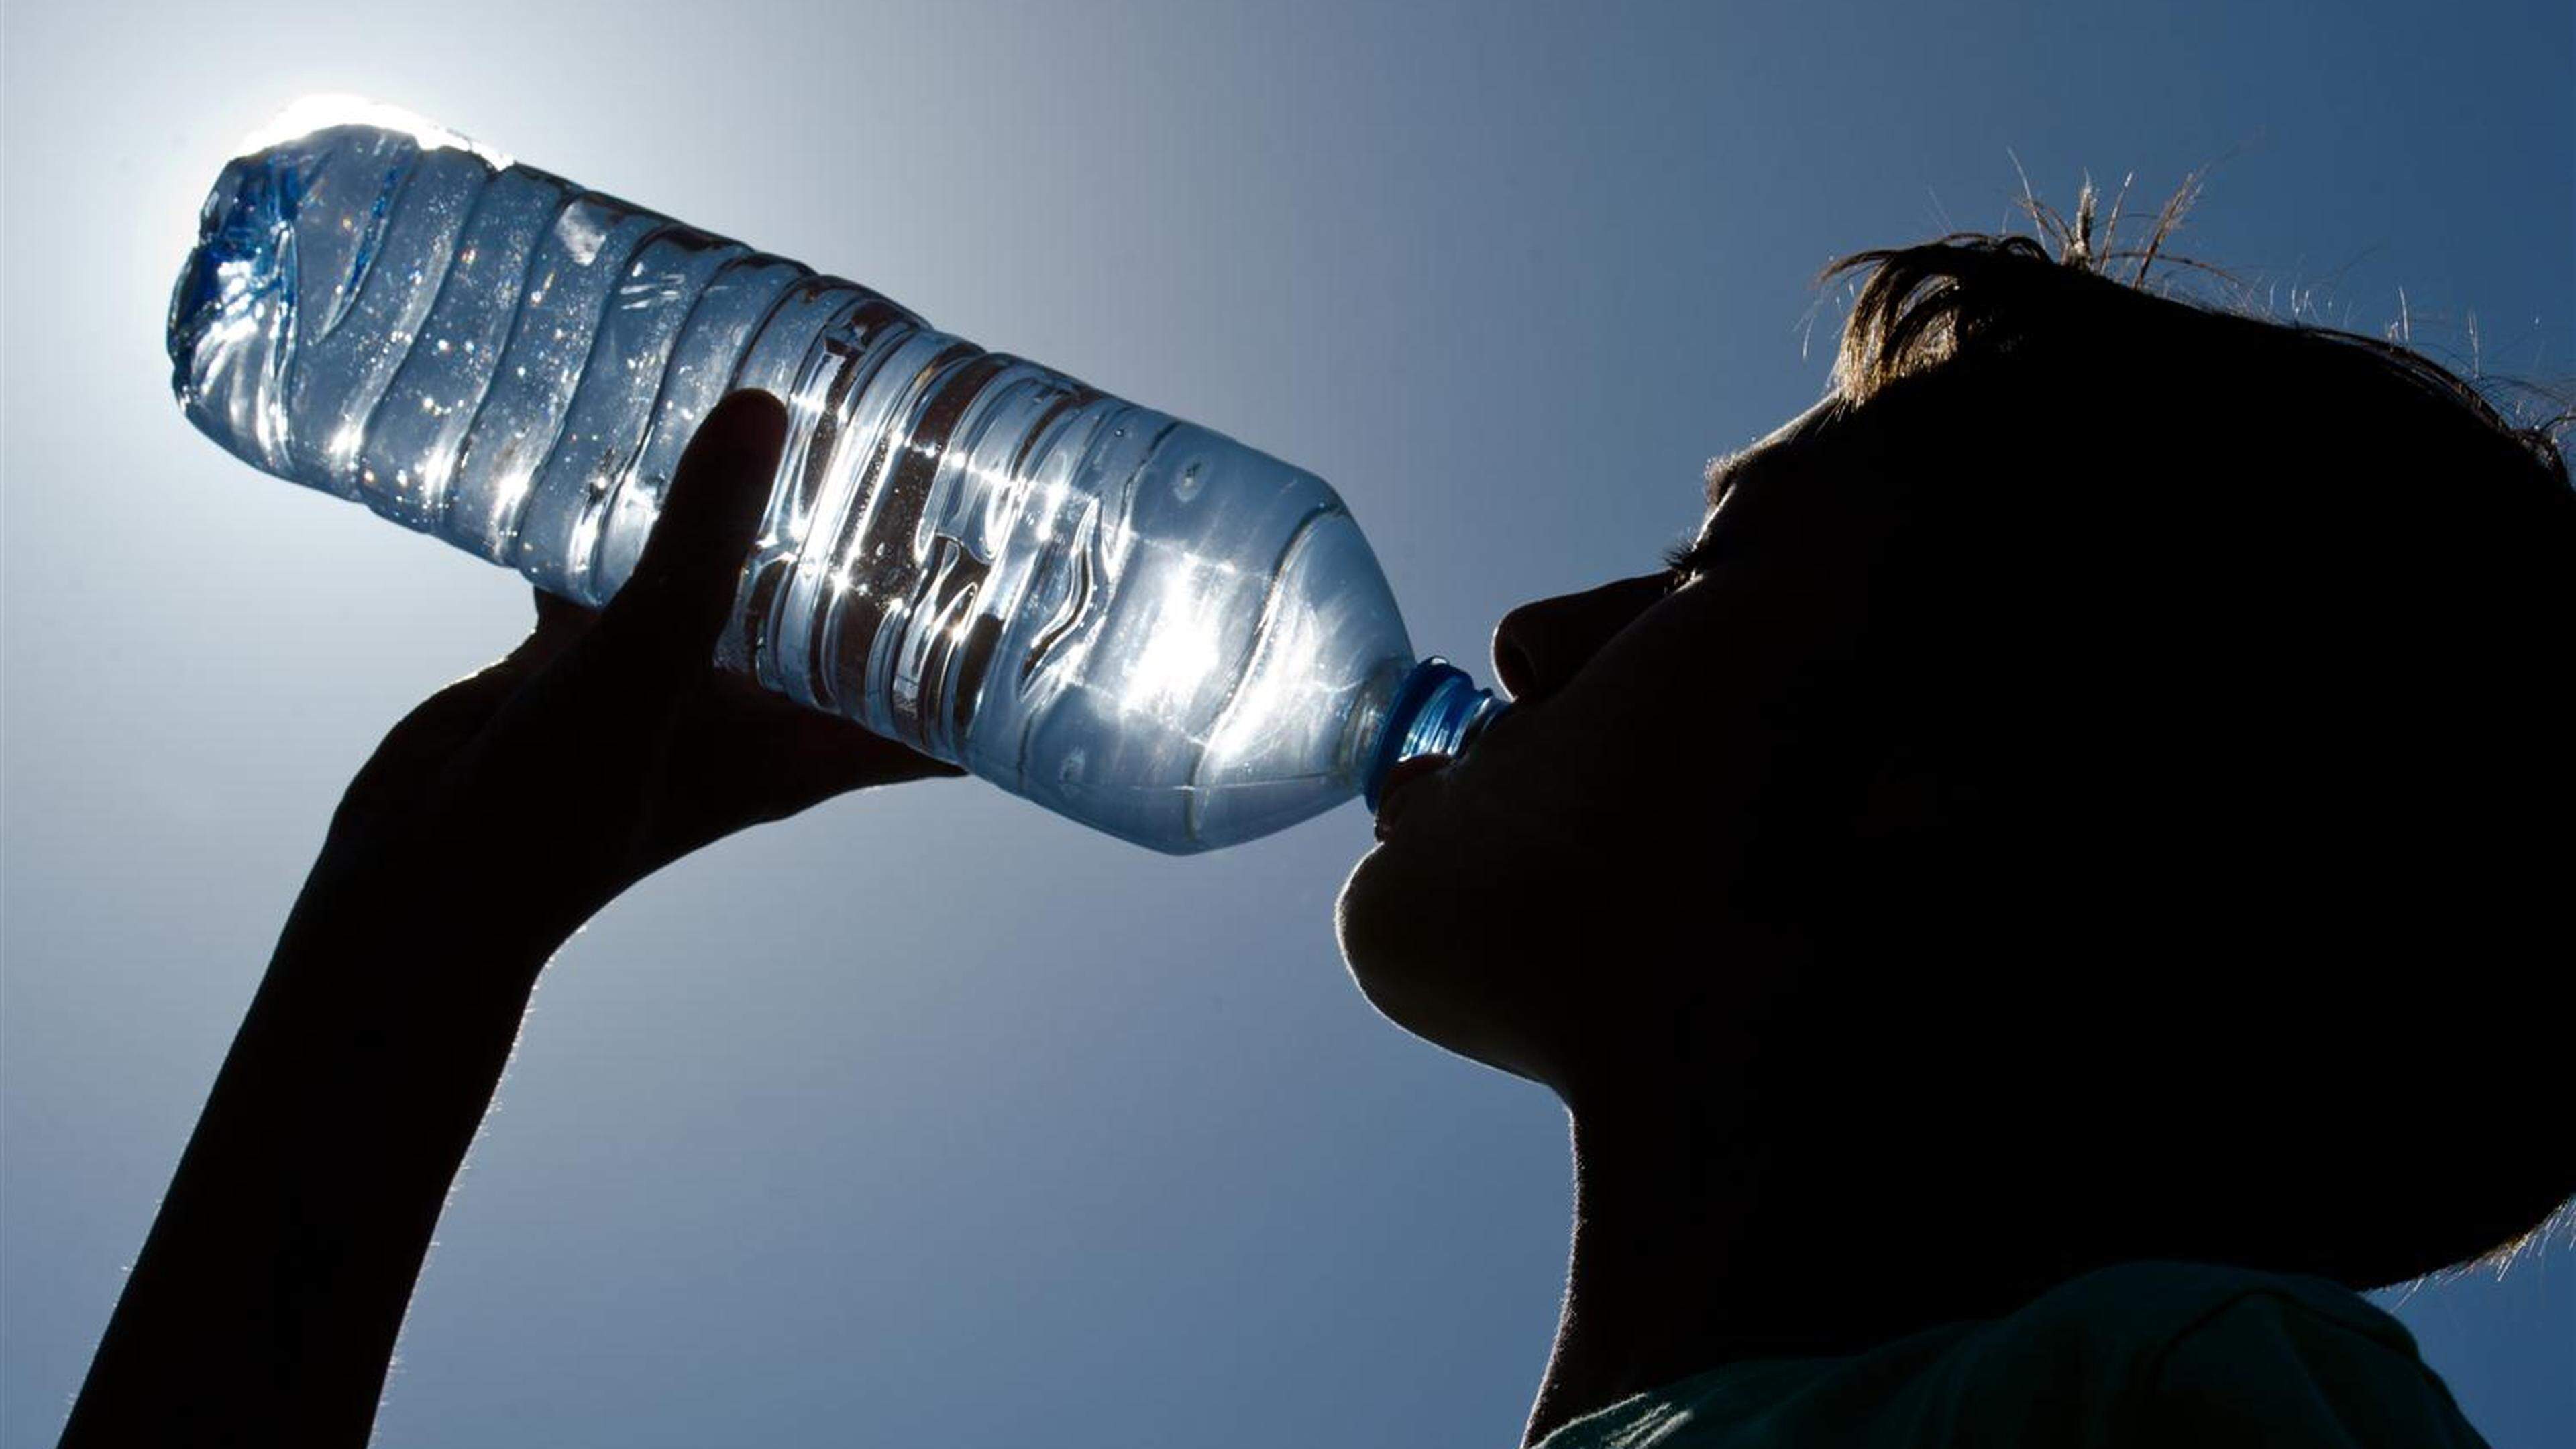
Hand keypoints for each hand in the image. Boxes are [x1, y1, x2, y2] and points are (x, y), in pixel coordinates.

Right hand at [305, 390, 961, 954]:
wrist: (413, 887)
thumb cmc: (547, 818)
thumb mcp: (644, 664)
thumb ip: (701, 546)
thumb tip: (766, 412)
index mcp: (811, 746)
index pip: (954, 715)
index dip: (1015, 655)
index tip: (1070, 574)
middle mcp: (758, 715)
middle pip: (858, 623)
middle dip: (892, 543)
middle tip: (937, 433)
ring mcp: (672, 687)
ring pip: (740, 581)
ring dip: (758, 512)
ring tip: (790, 403)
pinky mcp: (587, 660)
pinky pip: (627, 566)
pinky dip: (623, 509)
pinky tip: (615, 425)